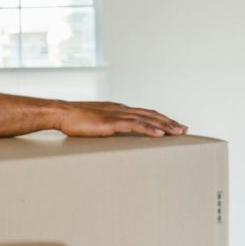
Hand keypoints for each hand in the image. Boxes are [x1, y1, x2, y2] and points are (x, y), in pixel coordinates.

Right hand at [58, 101, 187, 137]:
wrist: (60, 113)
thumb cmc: (73, 120)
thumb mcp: (94, 123)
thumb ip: (106, 127)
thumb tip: (113, 136)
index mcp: (117, 109)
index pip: (144, 113)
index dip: (160, 119)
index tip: (173, 125)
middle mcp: (120, 109)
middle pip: (150, 114)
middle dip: (169, 122)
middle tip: (184, 129)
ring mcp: (116, 114)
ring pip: (146, 119)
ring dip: (164, 126)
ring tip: (178, 133)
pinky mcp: (110, 122)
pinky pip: (134, 125)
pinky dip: (149, 129)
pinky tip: (160, 134)